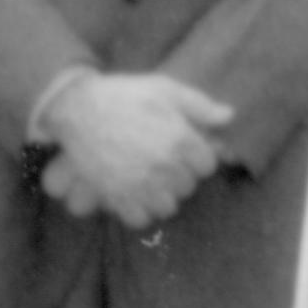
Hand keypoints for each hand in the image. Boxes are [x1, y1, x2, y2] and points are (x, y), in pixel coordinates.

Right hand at [41, 72, 232, 229]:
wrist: (77, 108)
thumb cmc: (124, 95)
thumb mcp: (165, 89)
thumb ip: (200, 105)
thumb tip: (230, 116)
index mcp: (181, 140)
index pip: (208, 166)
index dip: (199, 157)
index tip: (186, 150)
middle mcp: (164, 166)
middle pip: (188, 187)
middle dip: (181, 175)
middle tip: (165, 163)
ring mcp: (139, 184)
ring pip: (168, 207)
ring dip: (163, 196)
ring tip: (151, 181)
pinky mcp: (116, 196)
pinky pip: (140, 219)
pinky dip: (140, 211)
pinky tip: (135, 194)